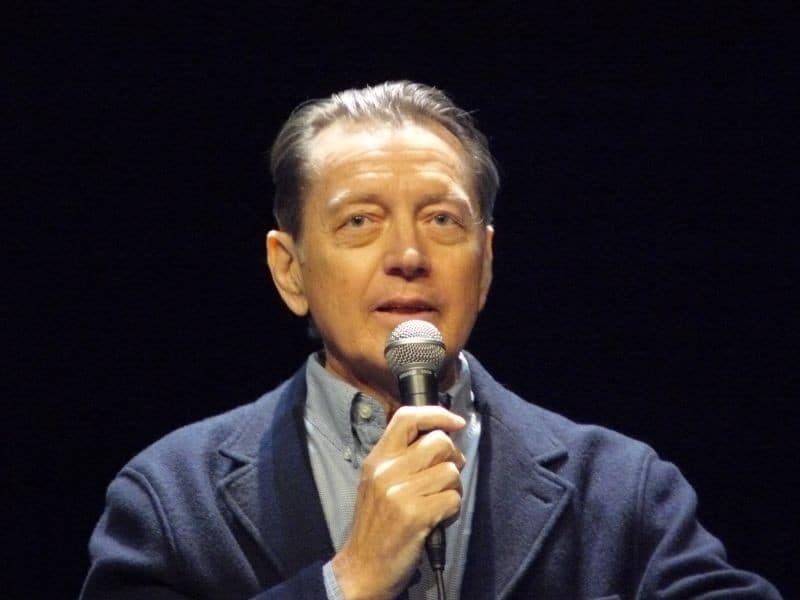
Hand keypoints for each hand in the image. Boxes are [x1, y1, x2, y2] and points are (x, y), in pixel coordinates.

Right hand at [331, 405, 465, 599]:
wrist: (362, 567)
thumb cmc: (376, 525)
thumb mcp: (377, 482)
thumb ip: (402, 457)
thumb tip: (441, 437)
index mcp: (377, 459)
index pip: (407, 417)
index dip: (437, 414)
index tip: (455, 422)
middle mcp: (386, 470)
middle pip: (439, 442)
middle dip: (452, 457)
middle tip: (445, 475)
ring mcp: (400, 492)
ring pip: (450, 471)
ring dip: (452, 487)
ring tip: (437, 501)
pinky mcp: (415, 515)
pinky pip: (453, 498)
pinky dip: (451, 509)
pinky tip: (437, 518)